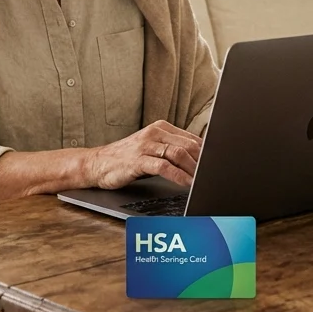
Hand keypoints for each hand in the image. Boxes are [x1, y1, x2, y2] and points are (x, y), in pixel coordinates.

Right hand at [84, 121, 202, 189]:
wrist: (97, 163)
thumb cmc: (127, 158)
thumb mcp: (151, 149)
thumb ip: (172, 150)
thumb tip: (199, 160)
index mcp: (160, 128)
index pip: (191, 138)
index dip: (206, 153)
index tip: (216, 165)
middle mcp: (154, 133)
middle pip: (188, 145)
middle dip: (202, 162)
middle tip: (211, 175)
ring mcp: (145, 145)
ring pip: (178, 154)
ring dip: (193, 169)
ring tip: (201, 181)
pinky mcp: (137, 160)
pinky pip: (163, 167)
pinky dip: (178, 176)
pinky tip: (186, 184)